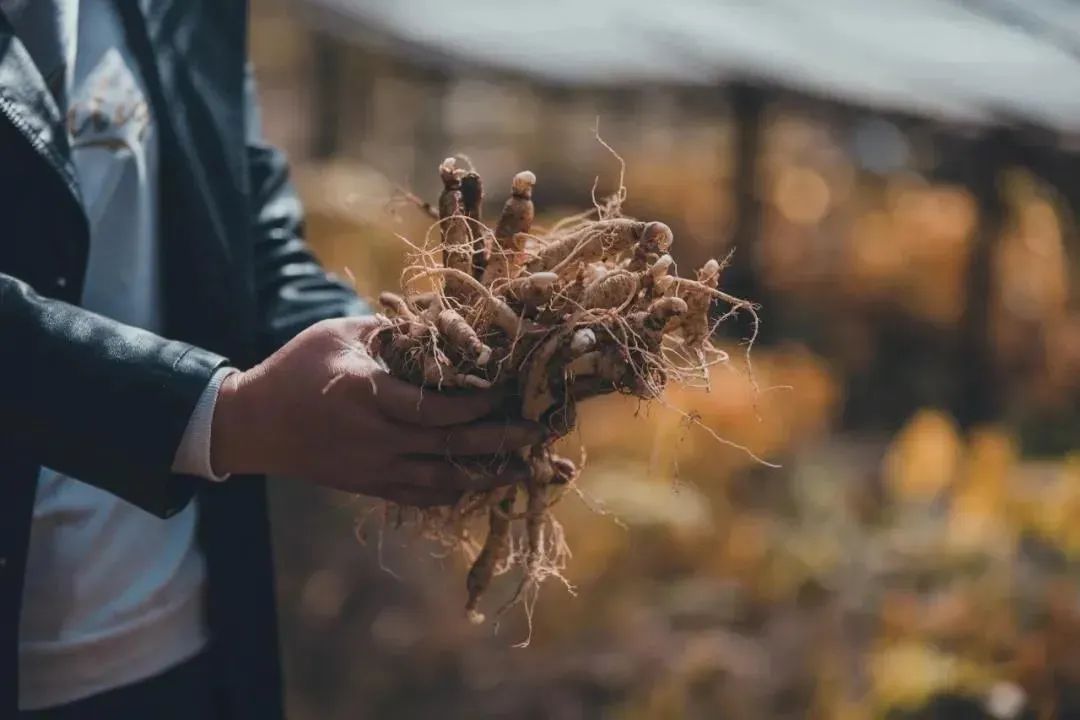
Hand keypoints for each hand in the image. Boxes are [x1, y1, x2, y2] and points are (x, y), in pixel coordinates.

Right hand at [210, 316, 539, 505]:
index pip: (434, 407)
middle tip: (543, 434)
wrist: (251, 426)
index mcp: (366, 395)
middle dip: (502, 441)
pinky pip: (423, 496)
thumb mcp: (339, 334)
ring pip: (444, 480)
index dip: (478, 403)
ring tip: (532, 468)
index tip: (513, 388)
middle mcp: (374, 439)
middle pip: (450, 447)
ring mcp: (373, 469)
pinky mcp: (371, 486)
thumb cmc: (296, 368)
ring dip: (491, 475)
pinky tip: (489, 485)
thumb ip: (394, 332)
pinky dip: (459, 491)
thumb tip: (447, 325)